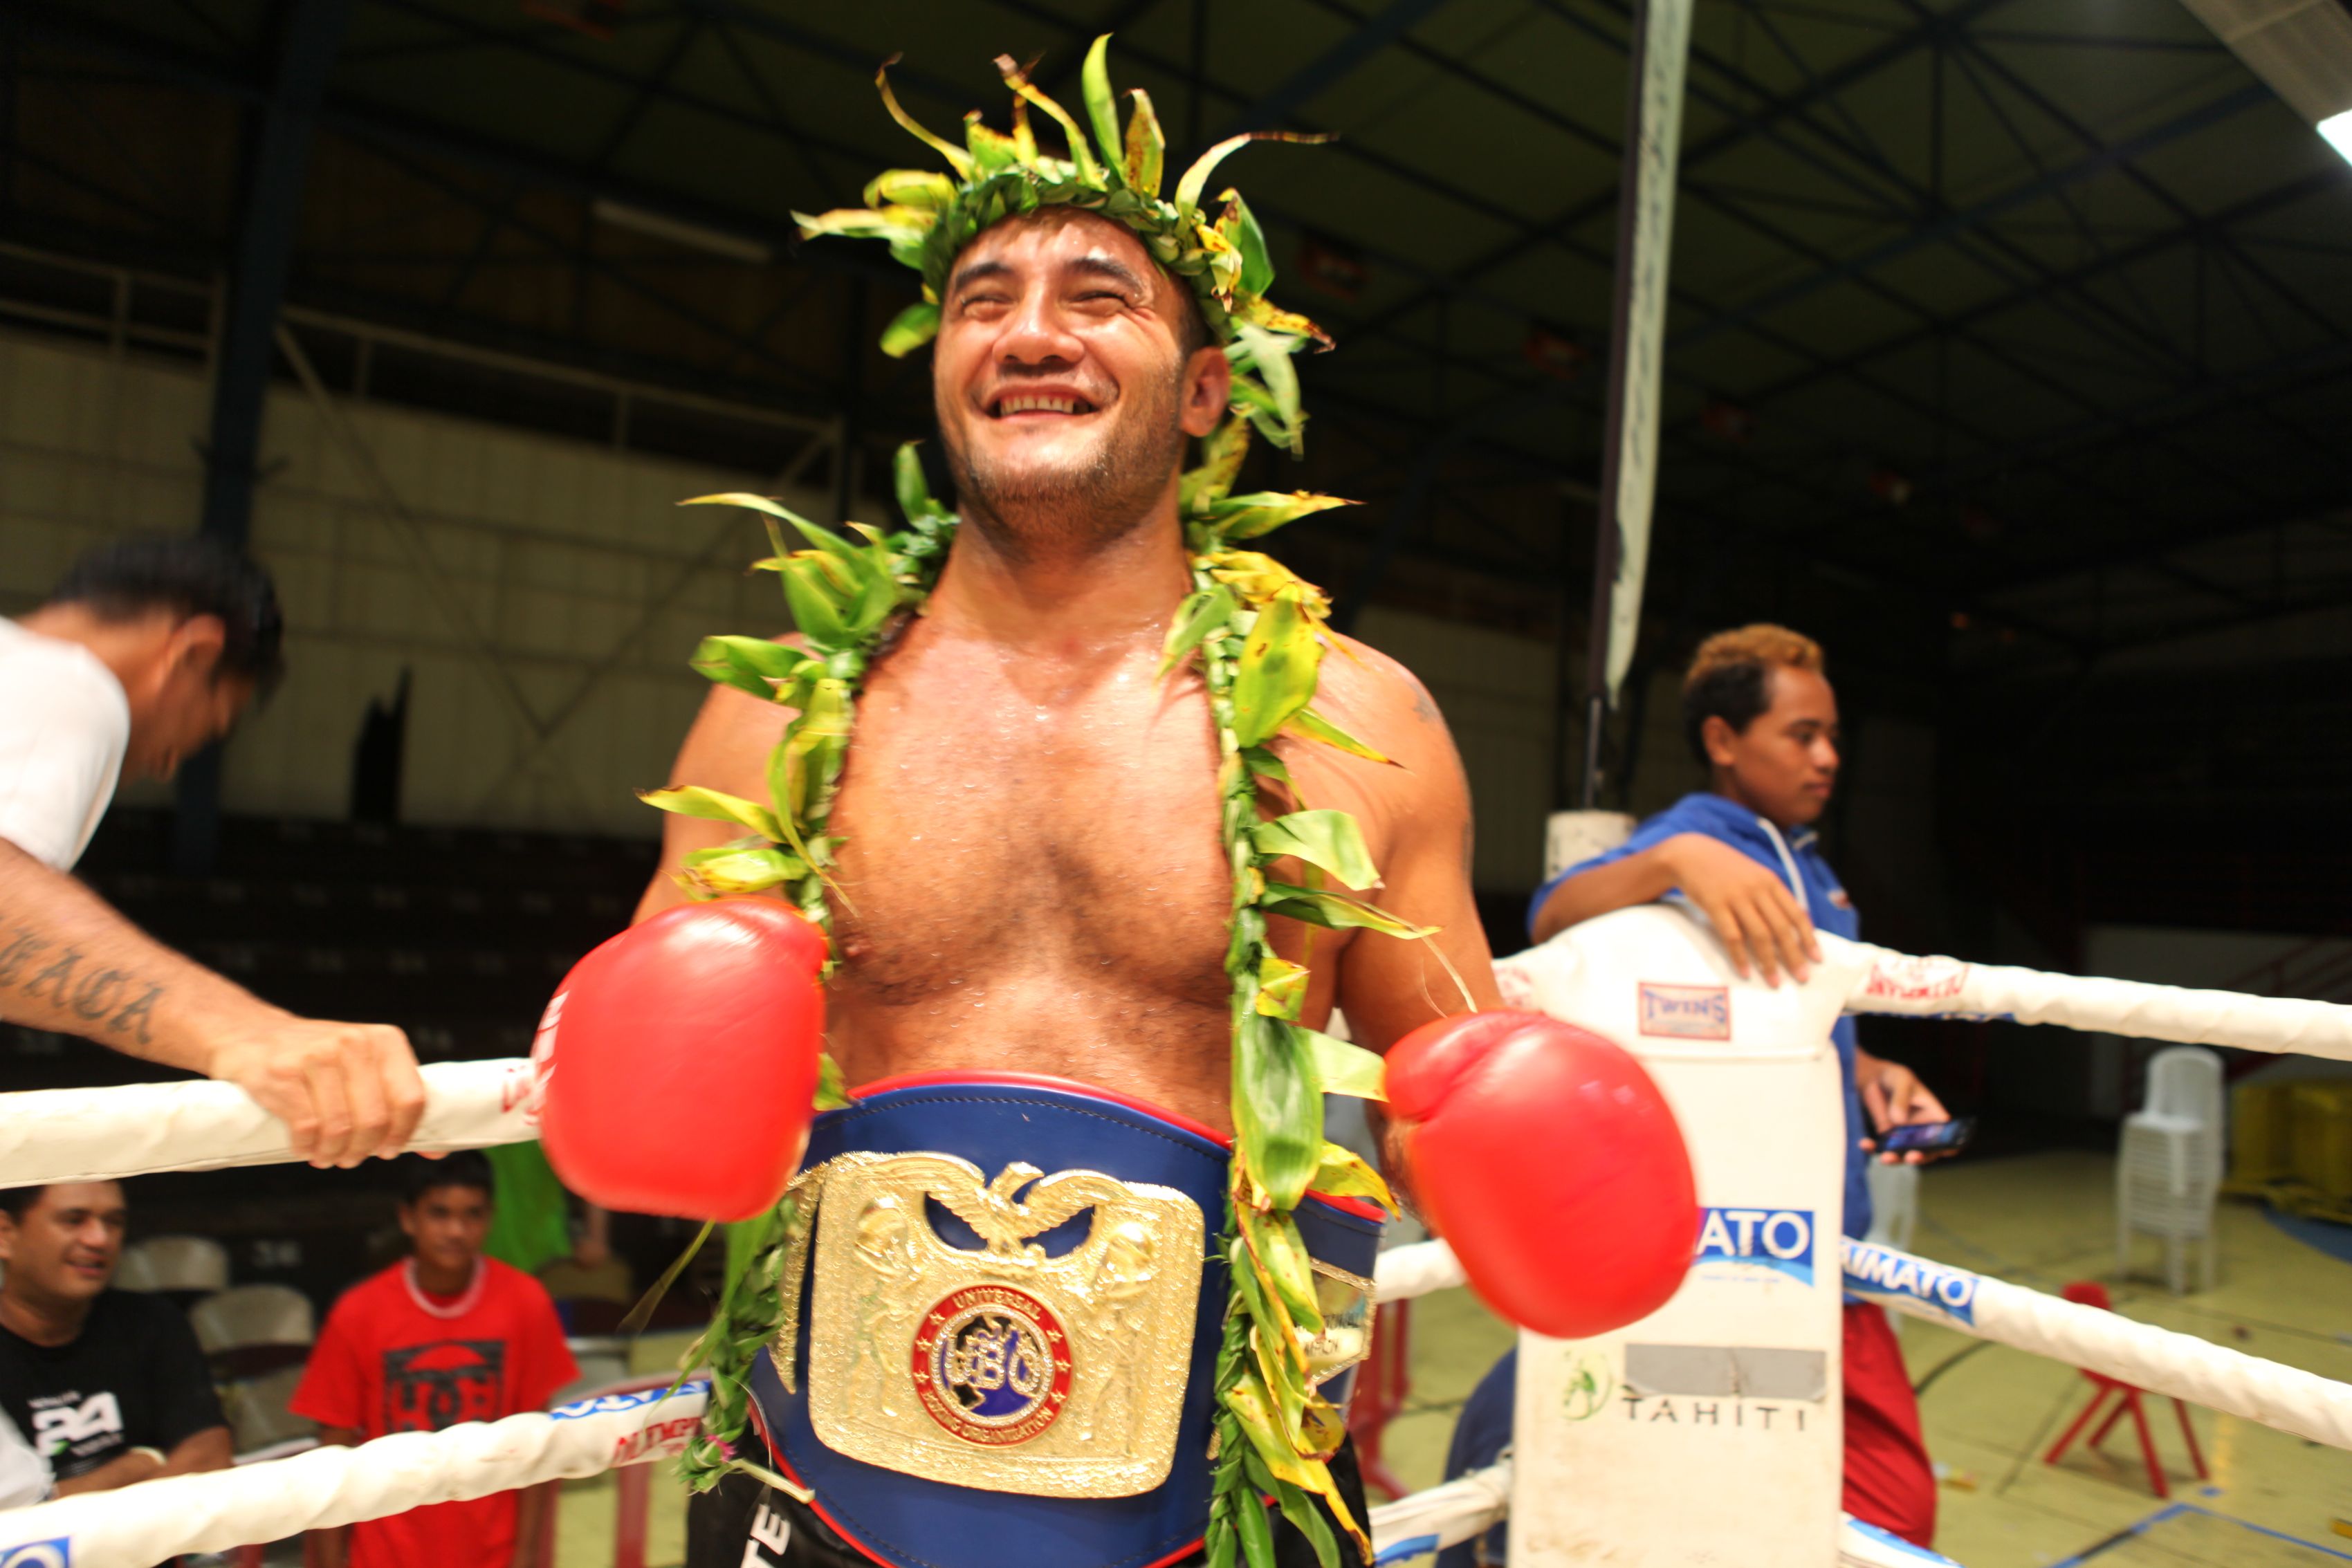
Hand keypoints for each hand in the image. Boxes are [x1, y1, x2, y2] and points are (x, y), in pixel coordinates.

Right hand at [207, 1017, 426, 1166]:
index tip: (388, 1151)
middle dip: (364, 1151)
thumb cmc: (321, 1060)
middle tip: (351, 1158)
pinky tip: (305, 1148)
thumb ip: (398, 1103)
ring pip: (340, 1129)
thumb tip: (437, 1154)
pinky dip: (307, 1149)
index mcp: (386, 1041)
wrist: (255, 1035)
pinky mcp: (283, 1073)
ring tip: (327, 1156)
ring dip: (334, 1154)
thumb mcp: (365, 1066)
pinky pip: (307, 1129)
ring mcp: (317, 1056)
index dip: (403, 1135)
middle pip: (375, 1120)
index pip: (411, 1099)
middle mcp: (355, 1044)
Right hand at [1658, 833, 1820, 985]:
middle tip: (1802, 978)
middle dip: (1794, 955)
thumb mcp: (1753, 875)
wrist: (1690, 854)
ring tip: (1775, 982)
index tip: (1817, 958)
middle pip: (1781, 928)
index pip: (1796, 913)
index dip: (1808, 938)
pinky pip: (1732, 936)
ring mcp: (1736, 897)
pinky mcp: (1715, 905)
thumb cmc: (1724, 869)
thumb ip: (1771, 896)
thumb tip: (1792, 924)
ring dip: (1769, 962)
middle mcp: (1757, 889)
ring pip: (1759, 935)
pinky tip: (1745, 972)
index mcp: (1770, 881)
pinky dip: (1740, 957)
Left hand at [1855, 1051, 1951, 1163]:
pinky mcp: (1886, 1137)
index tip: (1943, 1151)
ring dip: (1896, 1158)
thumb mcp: (1901, 1081)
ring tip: (1885, 1157)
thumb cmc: (1896, 1077)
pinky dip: (1873, 1148)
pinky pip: (1881, 1147)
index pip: (1948, 1136)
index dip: (1949, 1146)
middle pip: (1926, 1151)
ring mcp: (1904, 1136)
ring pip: (1903, 1154)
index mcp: (1934, 1117)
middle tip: (1911, 1157)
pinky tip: (1865, 1144)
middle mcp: (1922, 1131)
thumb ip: (1901, 1098)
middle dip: (1920, 1157)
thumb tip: (1899, 1120)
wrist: (1873, 1079)